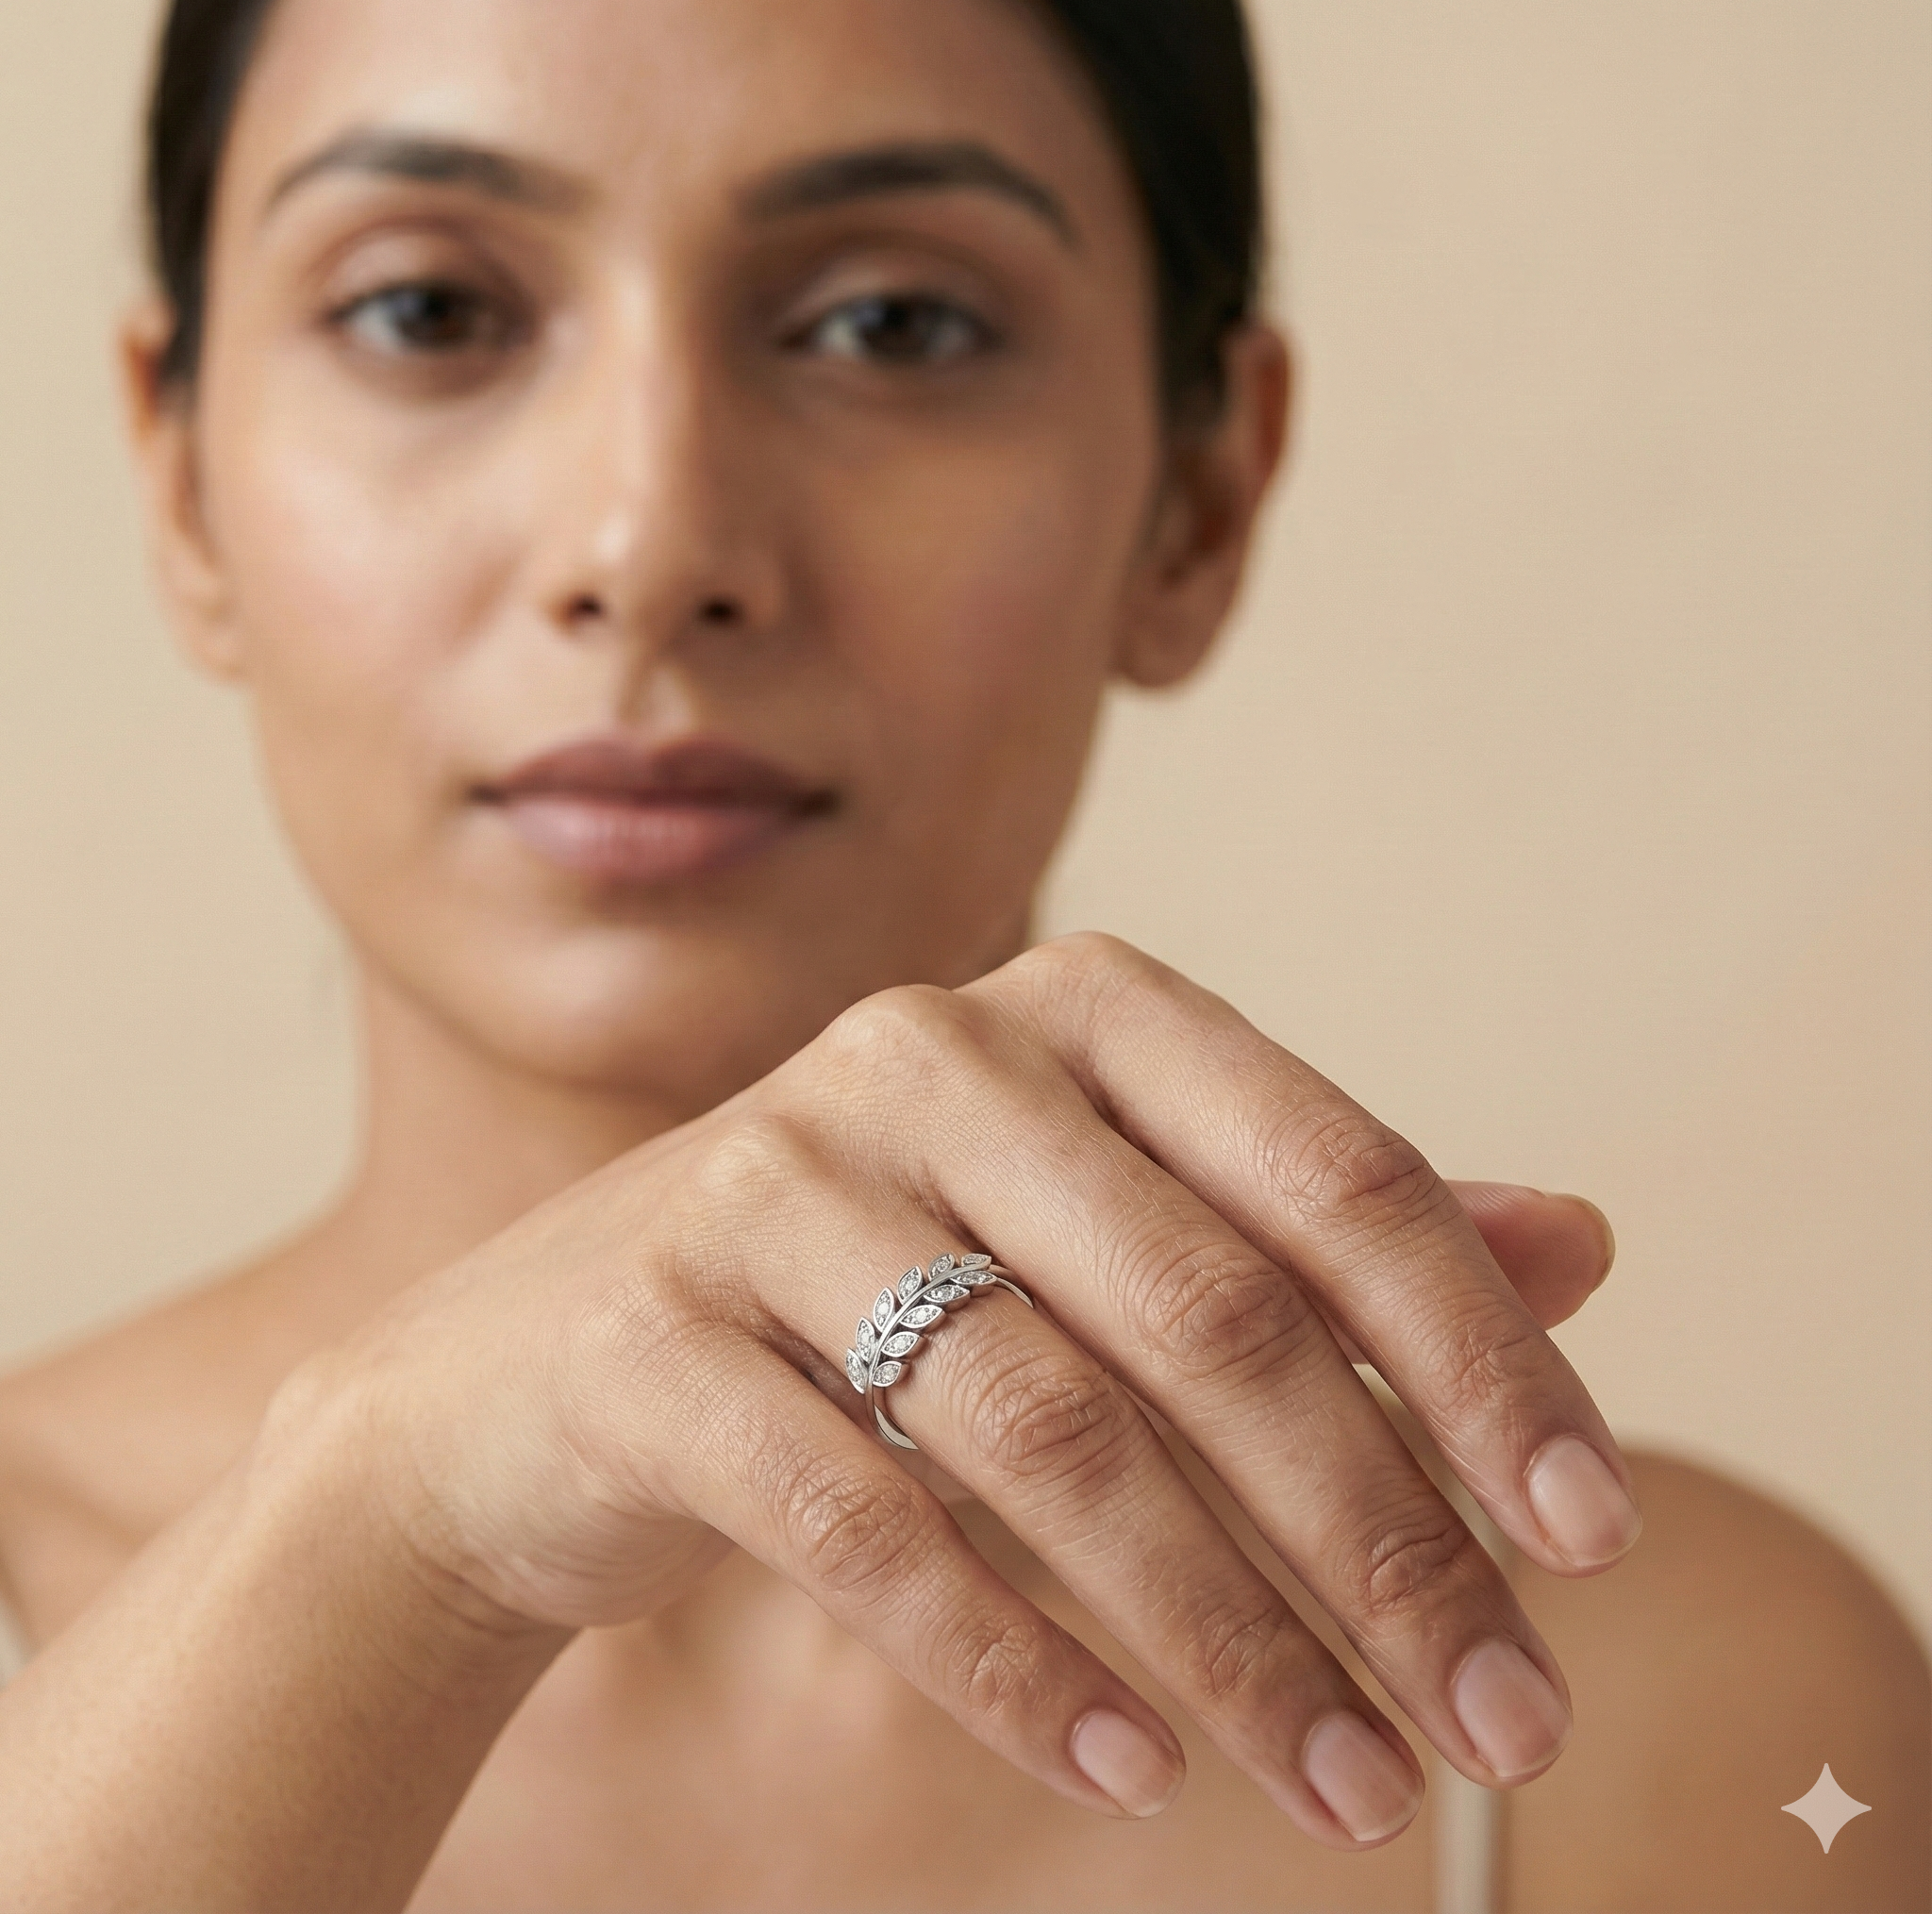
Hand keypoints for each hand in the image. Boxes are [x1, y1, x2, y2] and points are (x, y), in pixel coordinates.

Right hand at [312, 933, 1635, 1851]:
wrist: (529, 1376)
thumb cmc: (868, 1298)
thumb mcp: (1103, 1238)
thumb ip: (1316, 1237)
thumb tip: (1585, 1243)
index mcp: (1072, 1012)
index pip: (1332, 1172)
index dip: (1479, 1356)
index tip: (1592, 1539)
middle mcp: (926, 1053)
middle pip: (1210, 1311)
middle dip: (1379, 1536)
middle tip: (1505, 1724)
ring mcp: (771, 1180)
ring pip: (1047, 1424)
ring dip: (1223, 1634)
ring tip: (1349, 1786)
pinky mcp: (648, 1329)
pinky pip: (865, 1520)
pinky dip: (1014, 1661)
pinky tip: (1134, 1772)